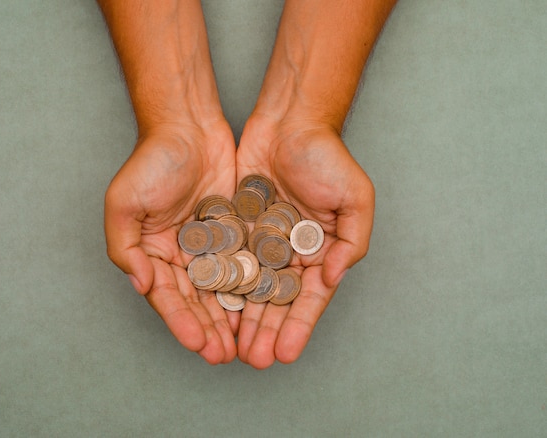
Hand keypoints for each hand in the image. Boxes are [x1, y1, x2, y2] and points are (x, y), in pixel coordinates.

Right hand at [104, 120, 239, 363]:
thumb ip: (125, 247)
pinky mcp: (234, 231)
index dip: (181, 321)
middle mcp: (181, 254)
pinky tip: (261, 306)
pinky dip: (250, 286)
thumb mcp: (123, 202)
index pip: (167, 295)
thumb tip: (141, 284)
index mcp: (152, 253)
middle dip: (209, 328)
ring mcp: (209, 244)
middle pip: (196, 299)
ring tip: (244, 344)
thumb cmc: (151, 161)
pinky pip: (244, 263)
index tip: (198, 343)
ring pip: (222, 288)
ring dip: (230, 316)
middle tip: (224, 356)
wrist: (188, 126)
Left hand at [235, 115, 374, 367]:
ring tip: (232, 347)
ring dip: (243, 318)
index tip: (284, 354)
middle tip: (253, 360)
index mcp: (320, 251)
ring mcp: (262, 241)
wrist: (289, 122)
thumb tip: (332, 277)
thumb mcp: (355, 196)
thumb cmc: (326, 156)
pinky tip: (213, 309)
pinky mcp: (237, 227)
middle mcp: (290, 252)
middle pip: (276, 301)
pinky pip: (228, 261)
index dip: (298, 327)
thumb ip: (352, 240)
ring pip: (249, 288)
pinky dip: (222, 285)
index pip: (309, 298)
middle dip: (266, 331)